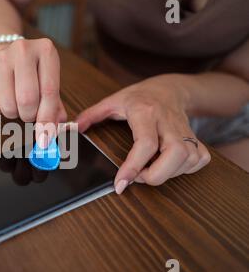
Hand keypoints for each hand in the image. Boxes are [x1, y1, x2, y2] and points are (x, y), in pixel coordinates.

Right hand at [0, 38, 66, 147]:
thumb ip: (55, 108)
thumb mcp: (49, 83)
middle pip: (27, 99)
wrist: (7, 53)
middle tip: (30, 114)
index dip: (47, 119)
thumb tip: (53, 131)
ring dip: (14, 113)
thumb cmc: (33, 73)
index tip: (46, 138)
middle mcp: (23, 50)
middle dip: (29, 116)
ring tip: (17, 103)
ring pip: (8, 104)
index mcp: (46, 51)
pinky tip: (2, 95)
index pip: (49, 92)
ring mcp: (1, 57)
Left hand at [75, 75, 210, 193]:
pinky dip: (186, 168)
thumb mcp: (112, 101)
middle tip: (139, 176)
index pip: (145, 144)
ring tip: (150, 170)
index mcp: (145, 112)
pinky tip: (170, 166)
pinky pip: (200, 159)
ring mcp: (184, 129)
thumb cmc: (140, 96)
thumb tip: (71, 129)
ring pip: (189, 158)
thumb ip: (91, 115)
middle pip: (175, 154)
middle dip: (156, 175)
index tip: (121, 183)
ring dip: (170, 173)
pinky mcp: (195, 137)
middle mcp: (167, 121)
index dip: (133, 167)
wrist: (170, 88)